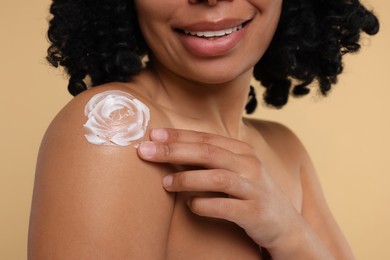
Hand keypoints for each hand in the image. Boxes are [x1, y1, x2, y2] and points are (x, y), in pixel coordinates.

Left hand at [137, 128, 300, 248]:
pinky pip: (225, 207)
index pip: (206, 138)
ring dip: (187, 179)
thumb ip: (212, 160)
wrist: (285, 226)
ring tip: (165, 183)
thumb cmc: (252, 194)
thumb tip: (171, 151)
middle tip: (145, 151)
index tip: (153, 135)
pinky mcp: (256, 212)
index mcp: (243, 151)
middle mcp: (250, 165)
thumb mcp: (236, 171)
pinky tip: (190, 206)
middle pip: (207, 152)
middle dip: (174, 150)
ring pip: (216, 177)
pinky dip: (204, 205)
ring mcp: (255, 188)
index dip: (178, 135)